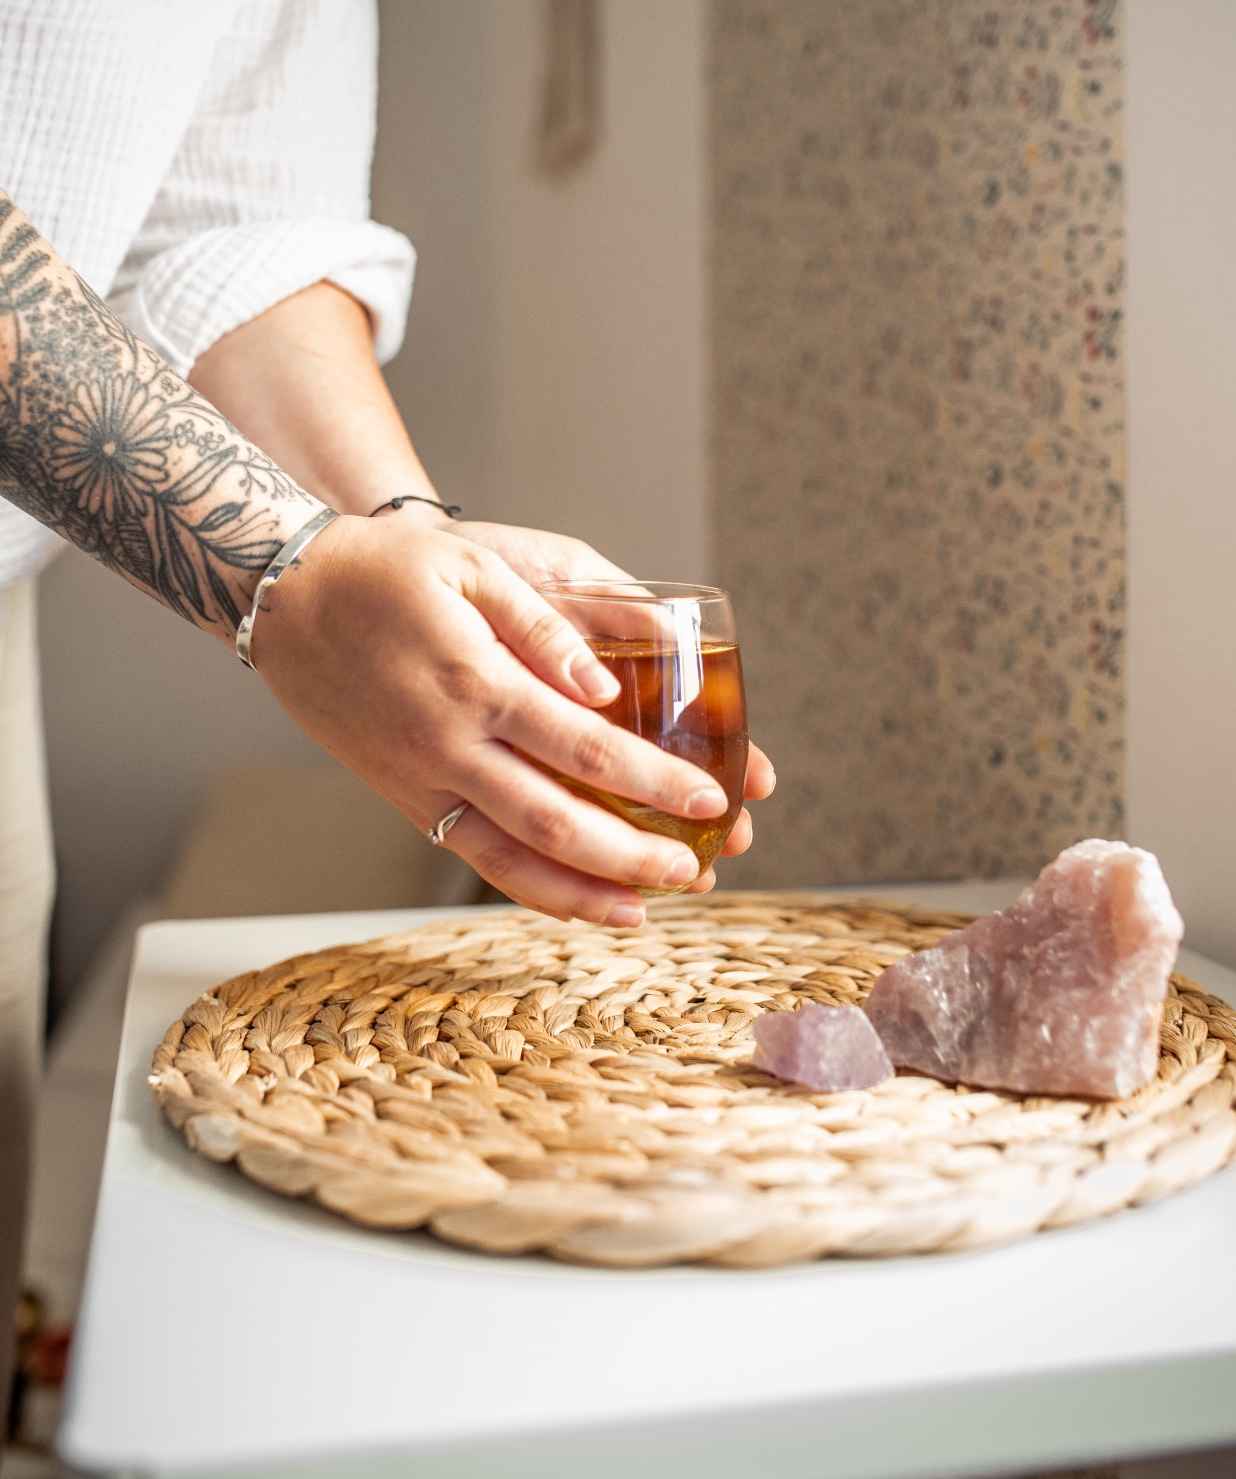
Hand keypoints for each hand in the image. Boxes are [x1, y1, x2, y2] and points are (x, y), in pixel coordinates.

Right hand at [248, 515, 735, 926]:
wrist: (281, 596)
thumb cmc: (382, 569)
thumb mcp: (472, 568)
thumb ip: (546, 627)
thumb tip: (608, 686)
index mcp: (476, 684)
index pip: (586, 750)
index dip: (655, 781)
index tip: (711, 798)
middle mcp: (447, 746)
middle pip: (555, 823)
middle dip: (632, 855)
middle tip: (695, 869)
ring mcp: (419, 779)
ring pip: (508, 858)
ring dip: (580, 892)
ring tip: (642, 910)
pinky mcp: (401, 795)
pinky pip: (468, 854)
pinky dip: (522, 885)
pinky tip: (566, 901)